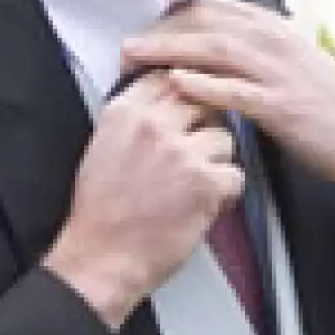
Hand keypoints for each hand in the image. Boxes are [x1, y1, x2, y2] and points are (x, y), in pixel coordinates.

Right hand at [44, 73, 242, 329]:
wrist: (100, 258)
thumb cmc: (99, 214)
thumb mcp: (103, 148)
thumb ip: (134, 119)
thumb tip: (164, 102)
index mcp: (124, 112)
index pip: (169, 76)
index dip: (186, 89)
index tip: (190, 106)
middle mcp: (153, 126)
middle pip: (202, 99)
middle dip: (204, 125)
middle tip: (196, 152)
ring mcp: (181, 153)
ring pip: (224, 137)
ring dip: (216, 162)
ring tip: (195, 186)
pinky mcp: (204, 183)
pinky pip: (235, 175)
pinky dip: (225, 194)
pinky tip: (205, 206)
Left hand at [117, 0, 334, 210]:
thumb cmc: (330, 113)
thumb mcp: (292, 72)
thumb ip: (256, 60)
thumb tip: (219, 58)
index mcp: (275, 30)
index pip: (212, 8)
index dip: (171, 18)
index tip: (144, 34)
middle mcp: (275, 41)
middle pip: (205, 21)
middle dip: (160, 32)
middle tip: (124, 49)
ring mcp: (280, 72)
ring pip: (215, 48)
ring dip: (169, 51)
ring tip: (133, 59)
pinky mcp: (284, 107)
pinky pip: (238, 90)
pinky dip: (205, 85)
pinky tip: (176, 85)